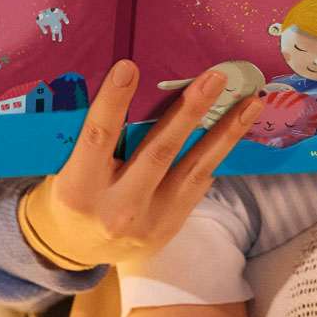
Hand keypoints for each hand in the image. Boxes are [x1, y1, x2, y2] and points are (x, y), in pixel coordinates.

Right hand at [18, 59, 262, 269]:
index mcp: (78, 188)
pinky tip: (237, 130)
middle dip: (190, 111)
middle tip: (214, 78)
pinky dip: (218, 154)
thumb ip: (95, 136)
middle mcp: (116, 208)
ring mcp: (148, 222)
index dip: (113, 102)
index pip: (98, 137)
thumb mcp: (66, 166)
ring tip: (249, 103)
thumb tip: (129, 82)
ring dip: (224, 133)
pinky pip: (199, 184)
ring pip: (193, 169)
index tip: (129, 67)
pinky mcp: (169, 227)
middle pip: (158, 152)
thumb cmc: (71, 191)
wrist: (75, 248)